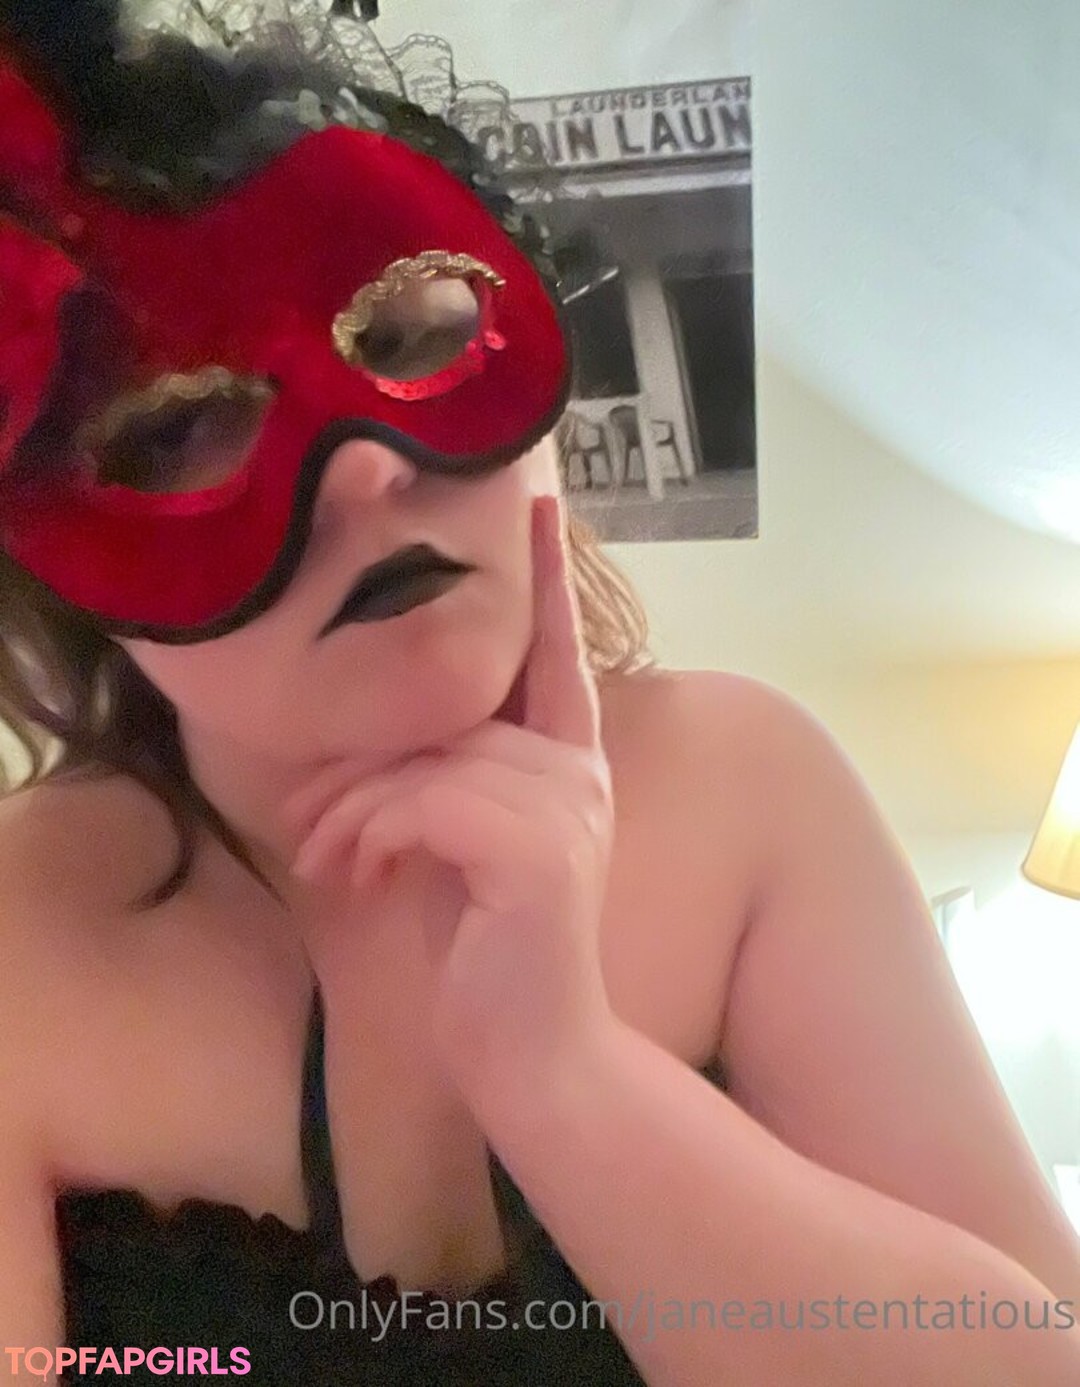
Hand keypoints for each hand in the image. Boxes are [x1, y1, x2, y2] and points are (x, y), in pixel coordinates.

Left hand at [286, 495, 618, 1099]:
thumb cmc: (485, 953)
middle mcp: (576, 773)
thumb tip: (368, 755)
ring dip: (355, 815)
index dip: (548, 580)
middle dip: (361, 773)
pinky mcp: (536, 849)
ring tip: (327, 864)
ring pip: (427, 764)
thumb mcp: (455, 851)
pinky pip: (424, 805)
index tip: (541, 501)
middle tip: (312, 830)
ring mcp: (564, 807)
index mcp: (565, 765)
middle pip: (446, 720)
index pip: (557, 656)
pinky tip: (362, 880)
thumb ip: (440, 784)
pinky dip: (374, 839)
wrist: (531, 1054)